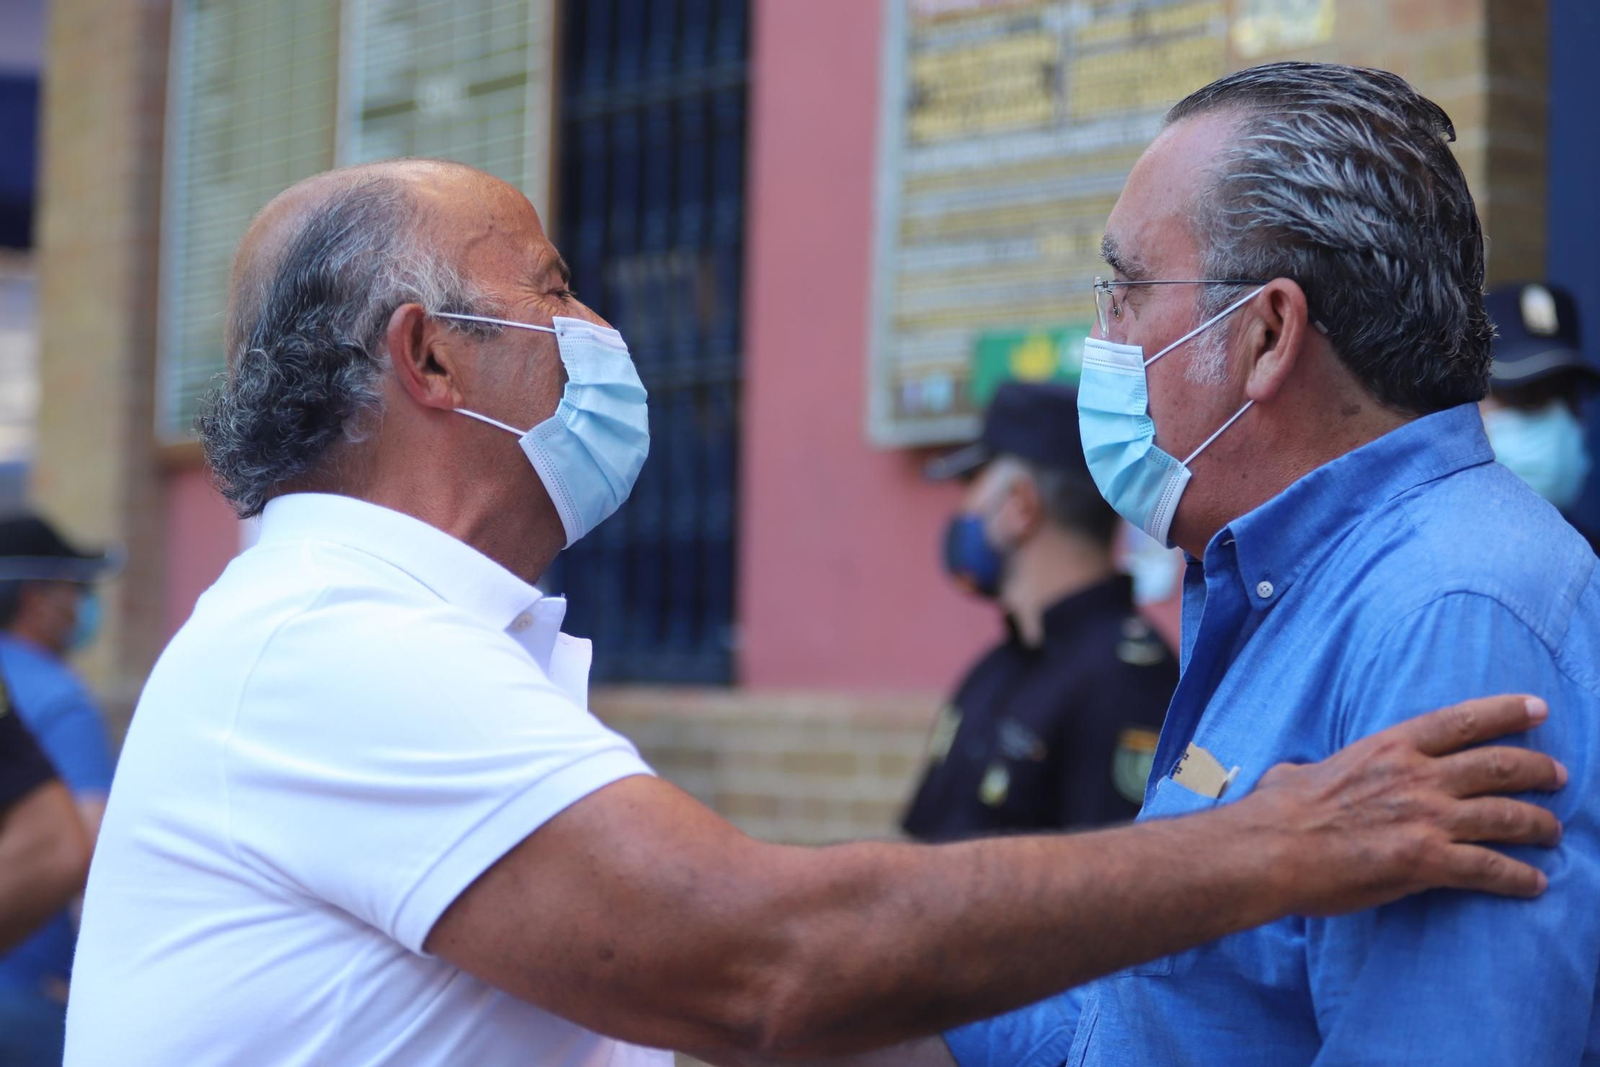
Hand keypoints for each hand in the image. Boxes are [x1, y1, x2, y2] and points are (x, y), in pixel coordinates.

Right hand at [1234, 694, 1563, 915]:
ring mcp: (1426, 818)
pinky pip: (1490, 868)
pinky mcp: (1426, 861)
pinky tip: (1533, 884)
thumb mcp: (1297, 772)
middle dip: (1538, 769)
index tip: (1538, 709)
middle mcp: (1417, 776)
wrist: (1270, 849)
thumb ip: (1311, 769)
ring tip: (1553, 832)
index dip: (1506, 712)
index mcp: (1389, 747)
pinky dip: (1519, 877)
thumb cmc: (1276, 811)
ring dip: (1539, 824)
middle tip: (1558, 776)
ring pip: (1507, 815)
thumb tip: (1292, 776)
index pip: (1462, 721)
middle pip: (1499, 766)